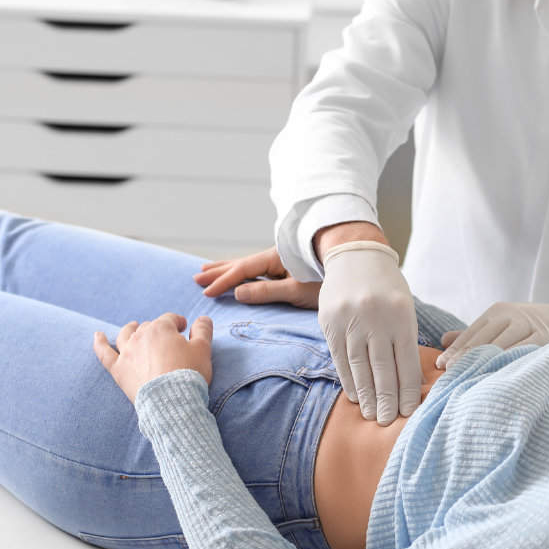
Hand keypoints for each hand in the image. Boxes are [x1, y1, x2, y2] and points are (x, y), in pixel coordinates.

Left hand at [93, 313, 213, 402]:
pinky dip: (100, 343)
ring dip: (131, 328)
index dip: (179, 323)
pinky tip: (98, 336)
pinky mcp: (118, 370)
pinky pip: (105, 354)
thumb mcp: (203, 350)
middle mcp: (140, 336)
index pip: (170, 319)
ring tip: (134, 326)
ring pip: (126, 334)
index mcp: (161, 329)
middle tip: (169, 339)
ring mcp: (127, 353)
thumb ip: (203, 330)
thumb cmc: (189, 374)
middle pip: (149, 326)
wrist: (171, 402)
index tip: (186, 330)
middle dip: (159, 329)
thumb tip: (203, 318)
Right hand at [193, 247, 320, 309]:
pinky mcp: (290, 267)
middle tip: (197, 277)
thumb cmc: (328, 279)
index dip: (223, 281)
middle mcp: (276, 256)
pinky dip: (245, 271)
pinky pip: (259, 268)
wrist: (351, 261)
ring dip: (229, 268)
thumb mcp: (296, 290)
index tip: (206, 292)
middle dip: (219, 271)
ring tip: (209, 269)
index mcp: (275, 259)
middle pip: (241, 264)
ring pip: (249, 264)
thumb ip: (266, 292)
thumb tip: (237, 292)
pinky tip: (242, 272)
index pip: (242, 271)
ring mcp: (283, 261)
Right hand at [319, 243, 421, 425]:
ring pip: (359, 367)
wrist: (356, 255)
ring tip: (370, 415)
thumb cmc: (388, 287)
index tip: (408, 413)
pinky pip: (339, 358)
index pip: (406, 363)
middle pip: (382, 370)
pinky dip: (348, 379)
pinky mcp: (330, 322)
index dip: (407, 391)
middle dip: (386, 401)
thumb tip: (412, 381)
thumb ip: (406, 339)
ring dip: (366, 395)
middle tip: (387, 422)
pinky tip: (355, 395)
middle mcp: (376, 319)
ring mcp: (350, 321)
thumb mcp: (405, 307)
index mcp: (401, 316)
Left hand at [435, 301, 548, 368]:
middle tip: (449, 375)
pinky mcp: (546, 339)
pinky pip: (523, 354)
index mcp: (498, 311)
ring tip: (468, 379)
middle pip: (483, 340)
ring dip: (484, 364)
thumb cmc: (530, 325)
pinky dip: (509, 365)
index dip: (456, 350)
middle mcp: (512, 315)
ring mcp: (530, 326)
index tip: (440, 366)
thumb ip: (474, 333)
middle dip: (465, 358)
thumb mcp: (503, 323)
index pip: (471, 333)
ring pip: (502, 347)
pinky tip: (497, 378)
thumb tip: (443, 340)